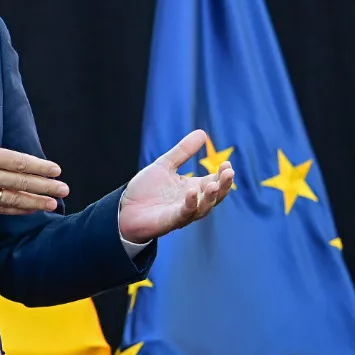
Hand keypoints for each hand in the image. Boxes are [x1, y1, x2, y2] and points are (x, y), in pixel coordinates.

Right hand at [0, 92, 69, 214]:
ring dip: (36, 201)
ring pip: (14, 198)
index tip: (55, 169)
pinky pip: (1, 209)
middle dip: (45, 185)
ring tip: (54, 202)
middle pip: (20, 181)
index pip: (17, 161)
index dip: (39, 166)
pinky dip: (18, 210)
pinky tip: (31, 209)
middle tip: (64, 188)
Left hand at [118, 130, 234, 242]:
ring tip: (213, 184)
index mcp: (193, 188)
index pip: (215, 181)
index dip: (223, 174)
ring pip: (204, 208)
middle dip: (223, 186)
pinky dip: (190, 204)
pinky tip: (192, 192)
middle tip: (229, 172)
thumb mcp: (165, 165)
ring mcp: (183, 213)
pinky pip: (184, 214)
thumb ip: (183, 151)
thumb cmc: (146, 189)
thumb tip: (203, 133)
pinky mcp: (171, 221)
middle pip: (215, 196)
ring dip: (210, 197)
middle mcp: (192, 202)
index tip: (227, 163)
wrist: (125, 208)